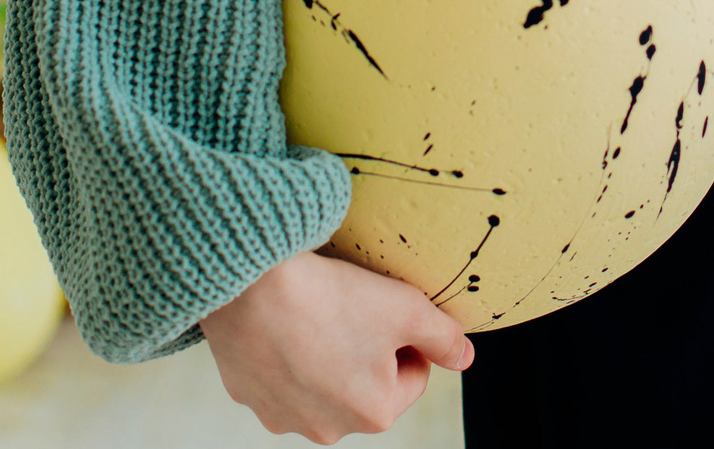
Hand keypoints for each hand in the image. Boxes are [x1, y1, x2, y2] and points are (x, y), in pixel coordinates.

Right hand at [200, 247, 472, 443]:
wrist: (250, 283)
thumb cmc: (333, 297)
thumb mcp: (407, 308)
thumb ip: (444, 337)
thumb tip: (465, 356)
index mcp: (374, 414)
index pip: (413, 375)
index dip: (406, 337)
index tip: (385, 310)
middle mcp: (327, 429)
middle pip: (366, 384)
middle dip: (365, 351)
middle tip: (350, 309)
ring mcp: (282, 417)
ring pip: (323, 383)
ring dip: (327, 355)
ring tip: (315, 313)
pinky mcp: (248, 396)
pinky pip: (281, 376)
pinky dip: (287, 353)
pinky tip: (284, 322)